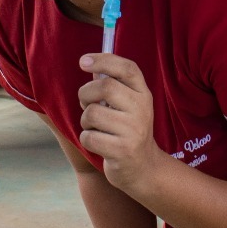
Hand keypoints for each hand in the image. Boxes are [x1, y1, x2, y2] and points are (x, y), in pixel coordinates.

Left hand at [77, 54, 162, 193]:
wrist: (143, 168)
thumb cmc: (127, 130)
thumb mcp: (128, 105)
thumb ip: (112, 85)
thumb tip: (88, 63)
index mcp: (143, 94)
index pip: (127, 69)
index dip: (103, 60)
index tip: (83, 61)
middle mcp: (142, 109)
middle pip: (105, 87)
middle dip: (85, 94)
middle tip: (85, 103)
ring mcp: (133, 131)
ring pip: (92, 113)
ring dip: (85, 121)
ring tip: (96, 128)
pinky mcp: (121, 150)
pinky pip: (88, 137)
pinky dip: (87, 139)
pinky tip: (99, 143)